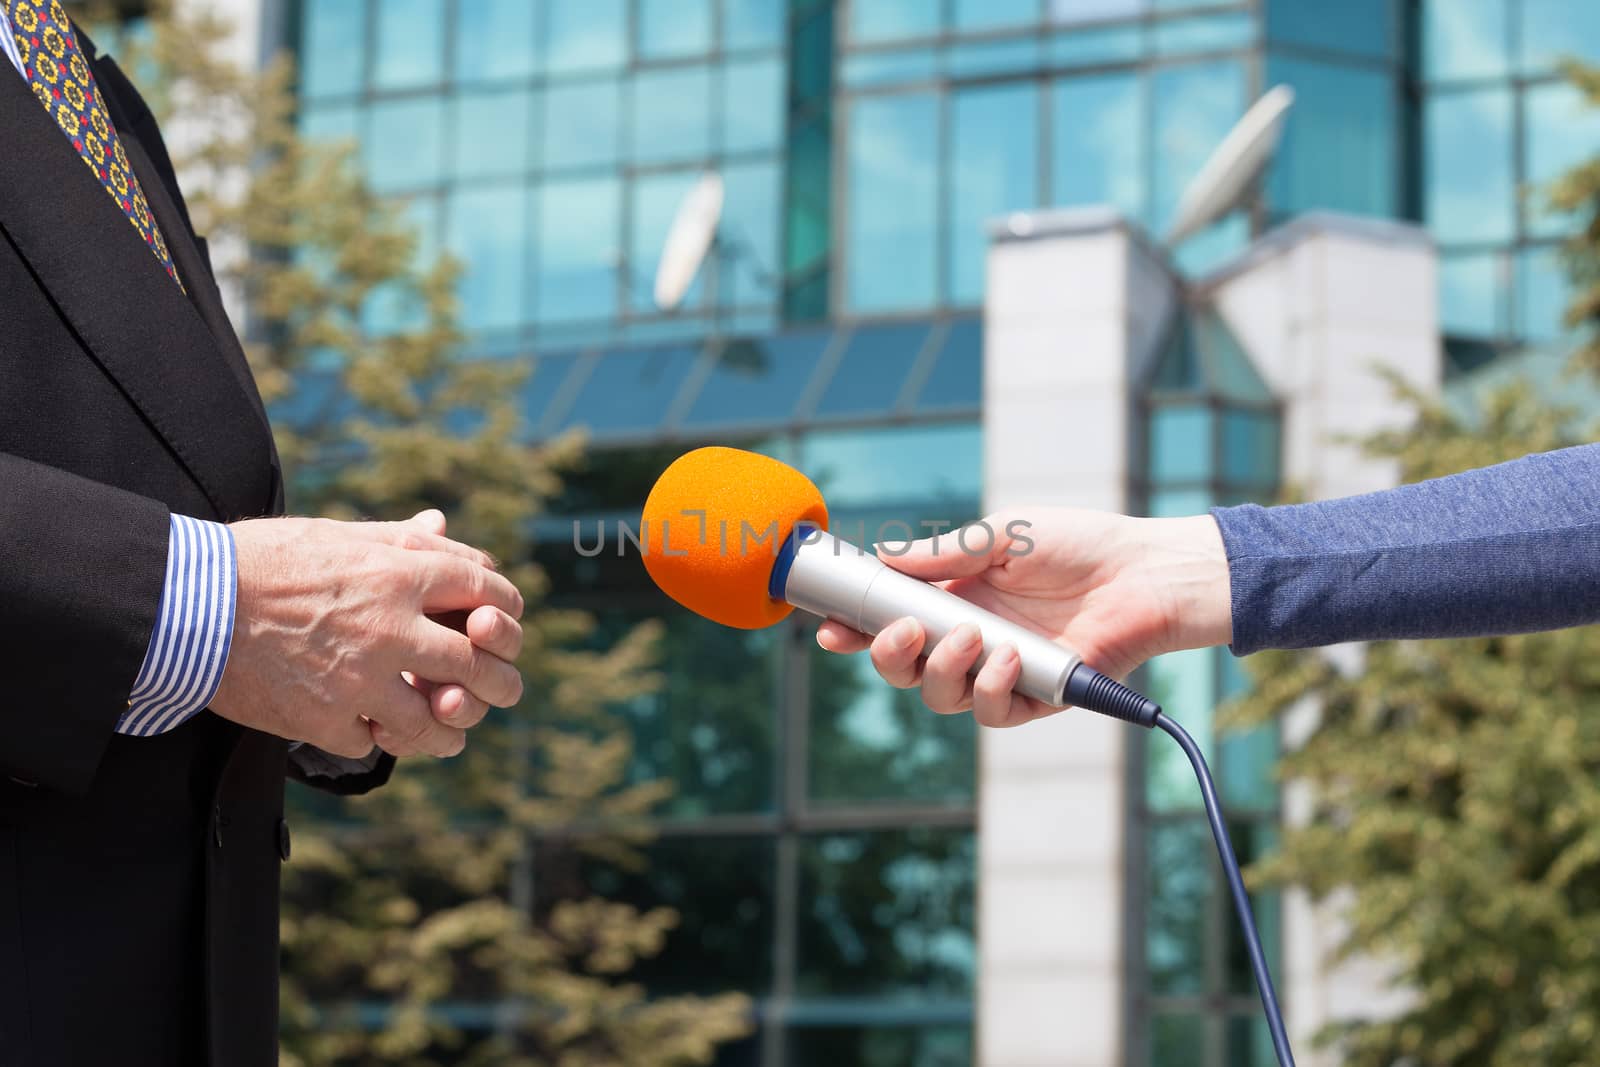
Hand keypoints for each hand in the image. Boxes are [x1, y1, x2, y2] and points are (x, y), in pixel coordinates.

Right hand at [211, 510, 525, 758]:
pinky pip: (372, 742)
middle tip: (501, 690)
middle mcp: (390, 626)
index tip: (500, 622)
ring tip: (450, 733)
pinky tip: (375, 734)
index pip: (484, 592)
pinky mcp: (324, 719)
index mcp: (399, 573)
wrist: (186, 604)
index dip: (505, 610)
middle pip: (473, 663)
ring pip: (432, 718)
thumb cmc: (260, 560)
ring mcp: (359, 678)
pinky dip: (376, 740)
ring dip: (447, 729)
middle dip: (496, 681)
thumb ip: (396, 538)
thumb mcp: (335, 534)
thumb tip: (441, 525)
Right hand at [815, 510, 1230, 728]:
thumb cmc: (1078, 545)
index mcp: (954, 600)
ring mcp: (1001, 672)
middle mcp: (971, 640)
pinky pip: (993, 713)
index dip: (856, 631)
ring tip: (971, 636)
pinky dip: (990, 689)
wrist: (1144, 571)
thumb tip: (884, 557)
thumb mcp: (1001, 537)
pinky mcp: (1037, 698)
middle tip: (902, 632)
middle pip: (905, 670)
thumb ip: (943, 554)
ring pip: (941, 698)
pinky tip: (1008, 658)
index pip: (892, 623)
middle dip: (887, 657)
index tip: (829, 628)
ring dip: (943, 671)